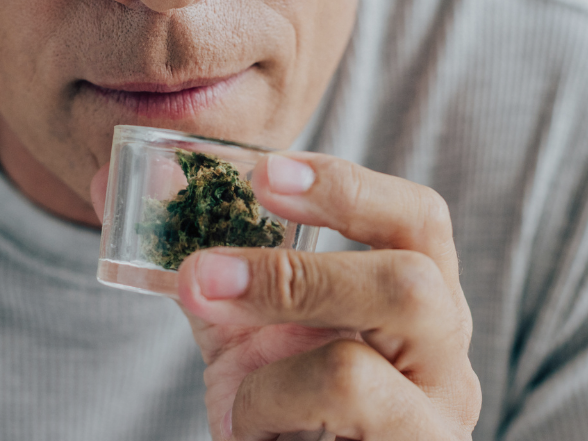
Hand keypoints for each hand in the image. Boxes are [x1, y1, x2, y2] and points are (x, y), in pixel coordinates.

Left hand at [175, 152, 480, 439]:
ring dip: (265, 378)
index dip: (347, 188)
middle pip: (409, 284)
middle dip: (295, 274)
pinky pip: (318, 426)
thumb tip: (140, 181)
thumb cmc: (280, 416)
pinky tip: (255, 435)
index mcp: (421, 306)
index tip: (265, 172)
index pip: (419, 220)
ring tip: (242, 401)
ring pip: (350, 371)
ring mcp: (434, 424)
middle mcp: (446, 359)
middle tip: (207, 272)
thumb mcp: (248, 333)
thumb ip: (214, 269)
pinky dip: (262, 421)